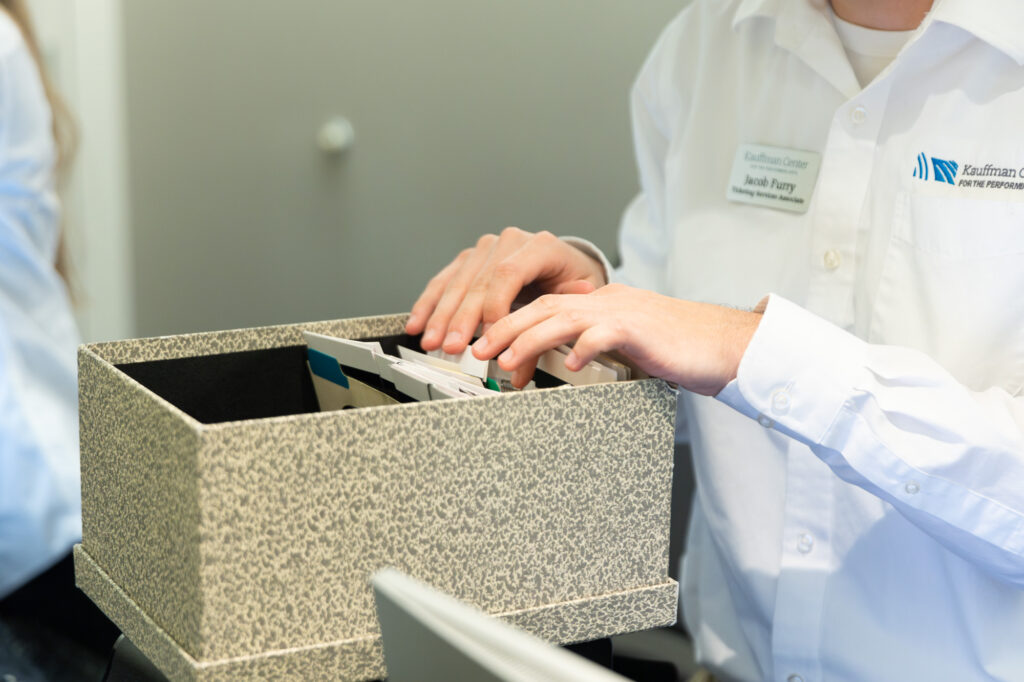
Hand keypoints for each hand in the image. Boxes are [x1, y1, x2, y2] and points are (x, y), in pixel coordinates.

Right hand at [405, 228, 606, 353]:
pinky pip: (444, 281)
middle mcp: (509, 242)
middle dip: (462, 319)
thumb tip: (542, 344)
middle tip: (453, 347)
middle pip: (478, 281)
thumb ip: (557, 321)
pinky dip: (429, 305)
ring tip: (431, 342)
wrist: (567, 264)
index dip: (494, 307)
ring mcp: (485, 249)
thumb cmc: (571, 281)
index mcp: (540, 246)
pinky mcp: (468, 259)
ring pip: (457, 282)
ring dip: (440, 316)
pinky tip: (417, 323)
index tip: (488, 337)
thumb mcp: (574, 300)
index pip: (508, 274)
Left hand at [470, 283, 761, 395]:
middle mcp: (607, 302)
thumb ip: (596, 343)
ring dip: (530, 339)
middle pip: (544, 307)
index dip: (512, 324)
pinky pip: (606, 335)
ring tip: (506, 360)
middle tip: (478, 349)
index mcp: (601, 303)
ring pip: (565, 318)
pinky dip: (583, 347)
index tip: (487, 344)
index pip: (546, 306)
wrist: (724, 343)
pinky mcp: (642, 330)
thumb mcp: (628, 342)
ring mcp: (624, 313)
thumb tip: (562, 360)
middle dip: (506, 327)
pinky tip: (566, 365)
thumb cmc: (679, 348)